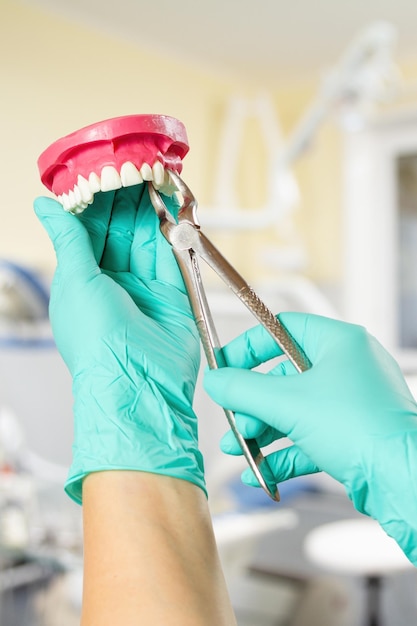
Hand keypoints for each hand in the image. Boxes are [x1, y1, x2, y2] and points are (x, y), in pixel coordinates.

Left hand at [34, 185, 203, 503]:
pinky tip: (170, 206)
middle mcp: (114, 283)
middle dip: (126, 200)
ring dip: (150, 209)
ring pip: (148, 238)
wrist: (138, 382)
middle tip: (134, 167)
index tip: (102, 172)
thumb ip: (68, 237)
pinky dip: (173, 230)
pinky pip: (173, 254)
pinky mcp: (174, 294)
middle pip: (121, 230)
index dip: (96, 201)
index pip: (89, 230)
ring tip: (152, 177)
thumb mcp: (74, 279)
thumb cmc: (97, 342)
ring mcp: (145, 288)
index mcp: (83, 281)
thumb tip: (44, 205)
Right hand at [204, 312, 416, 563]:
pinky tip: (260, 471)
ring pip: (293, 410)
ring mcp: (350, 403)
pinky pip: (308, 438)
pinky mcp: (351, 436)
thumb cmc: (363, 430)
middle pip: (283, 376)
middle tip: (232, 416)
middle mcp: (347, 368)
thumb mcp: (289, 404)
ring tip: (238, 448)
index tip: (224, 365)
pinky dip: (282, 453)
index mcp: (338, 343)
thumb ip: (244, 389)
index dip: (248, 346)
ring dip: (262, 431)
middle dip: (252, 402)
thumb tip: (215, 380)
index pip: (281, 329)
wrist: (404, 481)